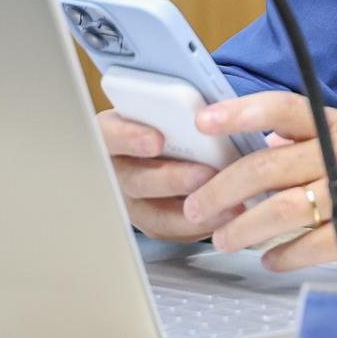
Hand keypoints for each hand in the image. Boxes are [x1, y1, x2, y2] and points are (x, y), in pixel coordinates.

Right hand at [99, 109, 223, 242]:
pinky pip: (173, 231)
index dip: (129, 138)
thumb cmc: (166, 119)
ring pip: (155, 214)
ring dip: (192, 211)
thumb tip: (208, 109)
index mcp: (112, 133)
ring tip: (226, 203)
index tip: (156, 139)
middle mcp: (117, 171)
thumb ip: (176, 108)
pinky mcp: (151, 223)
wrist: (167, 142)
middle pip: (135, 180)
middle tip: (203, 174)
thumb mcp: (164, 106)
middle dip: (172, 179)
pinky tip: (228, 216)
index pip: (108, 134)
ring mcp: (132, 201)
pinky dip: (201, 226)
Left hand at [183, 92, 336, 272]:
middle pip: (266, 168)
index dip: (240, 112)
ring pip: (279, 210)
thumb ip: (313, 139)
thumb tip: (266, 144)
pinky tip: (270, 259)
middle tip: (197, 207)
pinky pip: (307, 246)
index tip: (205, 120)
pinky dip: (281, 256)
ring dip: (243, 228)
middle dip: (222, 189)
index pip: (282, 109)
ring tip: (224, 238)